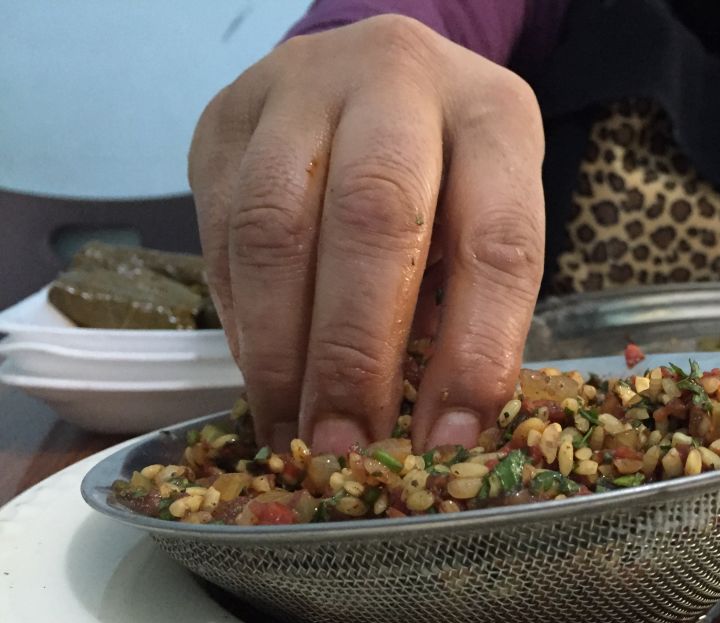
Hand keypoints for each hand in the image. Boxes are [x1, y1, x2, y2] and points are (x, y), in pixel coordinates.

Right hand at [188, 15, 544, 452]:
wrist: (369, 77)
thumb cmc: (447, 169)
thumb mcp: (486, 216)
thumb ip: (469, 304)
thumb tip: (432, 430)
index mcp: (491, 118)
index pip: (497, 240)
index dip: (474, 351)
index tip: (445, 440)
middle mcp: (395, 84)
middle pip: (372, 217)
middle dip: (355, 353)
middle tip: (348, 445)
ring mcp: (298, 92)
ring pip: (274, 225)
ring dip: (282, 350)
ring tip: (294, 431)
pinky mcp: (224, 122)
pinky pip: (220, 232)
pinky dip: (244, 322)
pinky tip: (265, 377)